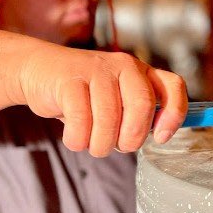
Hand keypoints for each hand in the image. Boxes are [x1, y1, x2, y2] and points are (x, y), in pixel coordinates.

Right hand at [11, 45, 186, 156]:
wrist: (38, 71)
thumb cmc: (83, 94)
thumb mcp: (116, 100)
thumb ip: (138, 114)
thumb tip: (161, 134)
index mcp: (141, 72)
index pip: (173, 86)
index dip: (174, 114)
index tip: (160, 137)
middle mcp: (124, 66)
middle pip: (142, 106)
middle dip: (131, 138)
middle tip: (118, 146)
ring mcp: (96, 69)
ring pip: (109, 118)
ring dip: (100, 144)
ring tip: (91, 143)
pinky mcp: (69, 78)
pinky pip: (81, 119)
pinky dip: (78, 139)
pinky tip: (73, 137)